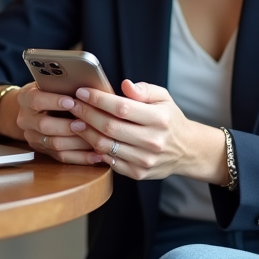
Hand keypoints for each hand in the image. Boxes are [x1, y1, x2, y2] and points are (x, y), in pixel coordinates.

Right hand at [12, 82, 94, 161]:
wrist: (34, 109)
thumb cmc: (50, 91)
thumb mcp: (52, 84)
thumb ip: (64, 86)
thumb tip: (88, 88)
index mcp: (26, 98)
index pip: (36, 100)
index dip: (54, 101)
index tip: (72, 101)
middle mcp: (25, 119)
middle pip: (44, 125)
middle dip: (67, 125)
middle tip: (85, 123)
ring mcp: (32, 137)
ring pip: (54, 144)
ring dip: (77, 143)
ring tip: (95, 140)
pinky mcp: (43, 150)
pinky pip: (62, 157)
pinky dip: (81, 157)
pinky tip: (96, 155)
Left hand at [63, 80, 228, 182]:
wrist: (187, 150)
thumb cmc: (169, 119)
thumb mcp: (163, 98)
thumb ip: (144, 89)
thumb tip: (124, 85)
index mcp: (159, 119)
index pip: (121, 107)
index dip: (98, 99)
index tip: (82, 92)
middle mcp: (153, 141)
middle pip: (109, 127)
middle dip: (86, 114)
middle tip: (72, 105)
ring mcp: (145, 160)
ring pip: (106, 146)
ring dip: (86, 132)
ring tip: (76, 121)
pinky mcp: (138, 173)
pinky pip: (110, 161)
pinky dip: (96, 150)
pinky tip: (88, 139)